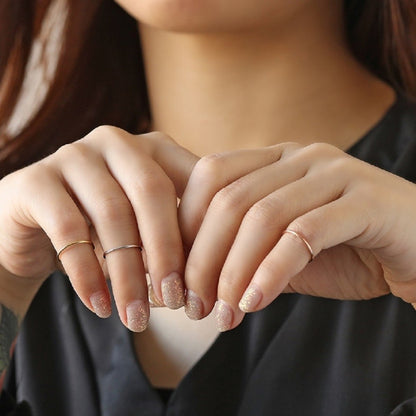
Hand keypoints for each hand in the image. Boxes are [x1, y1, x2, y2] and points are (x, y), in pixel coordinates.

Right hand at [0, 126, 197, 330]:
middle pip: (152, 191)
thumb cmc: (102, 231)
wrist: (33, 229)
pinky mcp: (35, 179)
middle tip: (174, 301)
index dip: (203, 228)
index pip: (190, 179)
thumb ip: (175, 240)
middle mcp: (115, 142)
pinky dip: (87, 274)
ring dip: (128, 274)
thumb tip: (207, 280)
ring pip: (112, 213)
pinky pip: (69, 228)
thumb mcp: (143, 231)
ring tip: (137, 317)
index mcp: (151, 148)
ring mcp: (73, 155)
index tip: (206, 278)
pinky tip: (100, 306)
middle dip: (166, 252)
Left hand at [179, 142, 415, 330]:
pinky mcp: (364, 201)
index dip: (184, 224)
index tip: (175, 276)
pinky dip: (273, 271)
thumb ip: (243, 252)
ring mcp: (334, 173)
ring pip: (263, 216)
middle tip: (193, 305)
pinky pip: (304, 234)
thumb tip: (189, 276)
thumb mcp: (282, 249)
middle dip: (202, 257)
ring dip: (233, 272)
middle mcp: (300, 157)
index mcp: (275, 159)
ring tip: (223, 314)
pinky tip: (255, 303)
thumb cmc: (344, 250)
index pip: (210, 174)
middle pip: (229, 198)